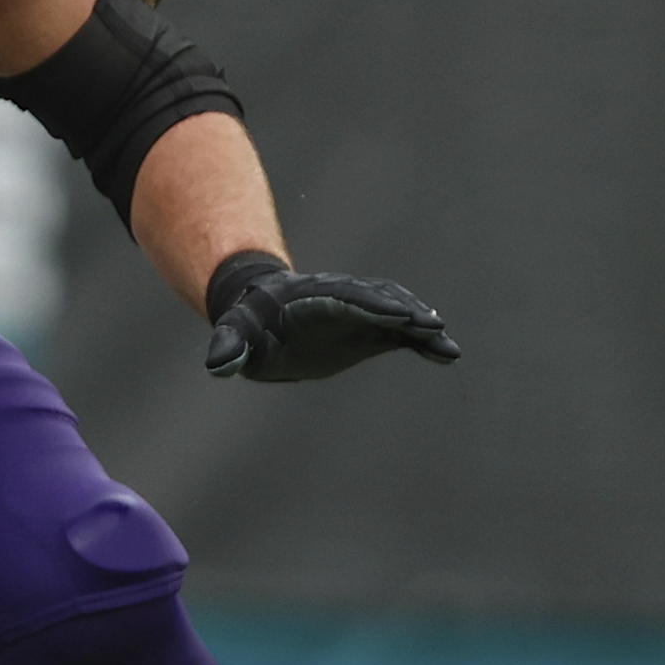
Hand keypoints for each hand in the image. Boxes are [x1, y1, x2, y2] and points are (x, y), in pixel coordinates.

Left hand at [205, 264, 459, 381]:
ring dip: (421, 328)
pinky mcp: (369, 331)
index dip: (370, 306)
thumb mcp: (235, 334)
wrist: (265, 319)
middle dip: (405, 312)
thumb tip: (217, 365)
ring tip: (447, 346)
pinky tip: (446, 355)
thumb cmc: (249, 325)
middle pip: (379, 301)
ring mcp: (360, 314)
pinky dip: (422, 343)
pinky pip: (401, 335)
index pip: (345, 299)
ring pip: (396, 315)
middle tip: (432, 327)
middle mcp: (343, 300)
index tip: (396, 316)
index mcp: (313, 299)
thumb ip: (228, 346)